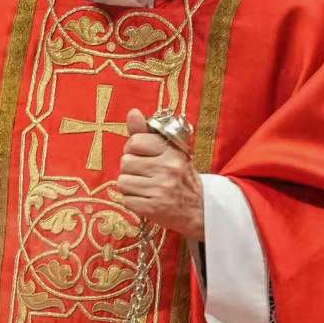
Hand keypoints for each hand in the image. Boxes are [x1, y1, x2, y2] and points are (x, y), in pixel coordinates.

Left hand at [115, 112, 202, 240]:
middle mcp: (167, 168)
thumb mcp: (169, 151)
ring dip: (131, 186)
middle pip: (125, 162)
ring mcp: (160, 190)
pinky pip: (126, 200)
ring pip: (123, 182)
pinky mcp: (153, 209)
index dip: (133, 150)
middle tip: (147, 175)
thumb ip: (147, 132)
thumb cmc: (181, 177)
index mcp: (171, 151)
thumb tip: (132, 112)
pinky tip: (147, 200)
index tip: (143, 156)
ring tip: (146, 188)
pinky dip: (133, 202)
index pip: (134, 142)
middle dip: (131, 170)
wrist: (200, 209)